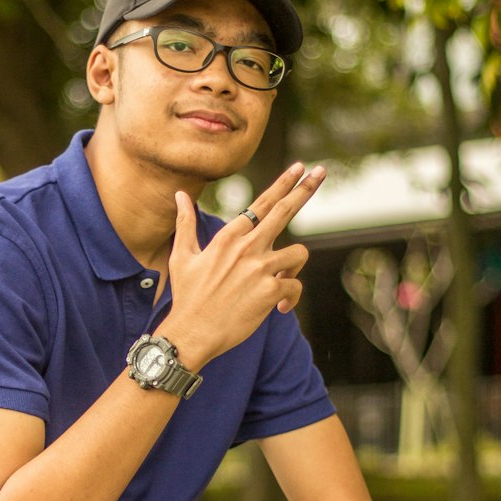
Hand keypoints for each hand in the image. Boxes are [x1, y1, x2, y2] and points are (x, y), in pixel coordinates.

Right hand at [165, 162, 325, 368]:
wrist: (192, 333)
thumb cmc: (187, 297)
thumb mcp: (182, 256)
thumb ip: (185, 223)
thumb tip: (179, 195)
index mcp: (228, 237)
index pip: (261, 203)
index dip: (283, 184)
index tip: (299, 167)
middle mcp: (246, 248)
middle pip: (284, 211)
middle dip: (305, 189)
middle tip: (321, 171)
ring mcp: (259, 269)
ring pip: (298, 254)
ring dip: (294, 268)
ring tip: (279, 283)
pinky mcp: (270, 292)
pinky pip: (295, 287)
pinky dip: (290, 298)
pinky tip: (277, 309)